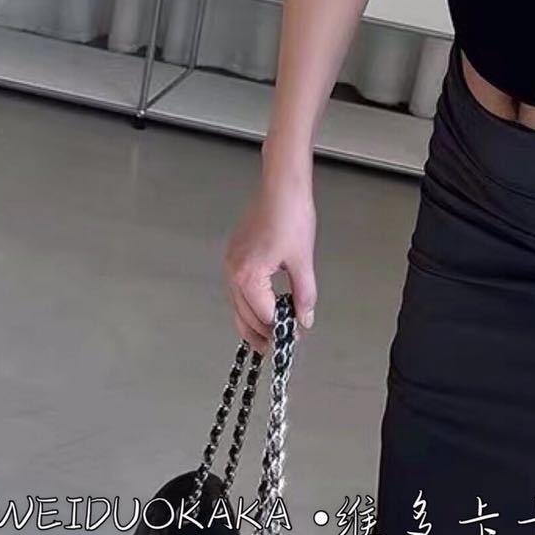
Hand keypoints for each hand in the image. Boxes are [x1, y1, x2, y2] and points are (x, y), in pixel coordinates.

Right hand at [224, 176, 317, 351]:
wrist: (281, 188)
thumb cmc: (291, 216)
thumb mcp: (302, 261)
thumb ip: (303, 295)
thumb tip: (304, 318)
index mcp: (248, 275)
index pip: (263, 316)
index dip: (278, 330)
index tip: (292, 338)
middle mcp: (233, 271)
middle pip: (243, 315)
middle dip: (260, 333)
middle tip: (275, 347)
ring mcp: (231, 262)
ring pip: (236, 304)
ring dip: (251, 321)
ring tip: (267, 334)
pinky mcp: (234, 254)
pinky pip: (237, 289)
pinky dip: (247, 303)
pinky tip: (260, 306)